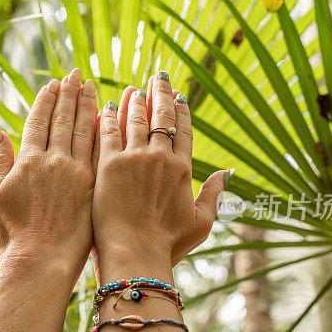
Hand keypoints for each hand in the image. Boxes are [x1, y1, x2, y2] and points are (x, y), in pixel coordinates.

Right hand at [0, 68, 97, 276]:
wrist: (39, 265)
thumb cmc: (9, 239)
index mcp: (27, 162)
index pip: (38, 122)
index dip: (46, 101)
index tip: (53, 84)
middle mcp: (54, 163)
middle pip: (64, 120)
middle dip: (70, 94)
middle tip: (76, 74)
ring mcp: (77, 175)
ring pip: (85, 131)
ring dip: (88, 106)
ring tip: (92, 87)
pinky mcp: (94, 189)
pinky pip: (101, 153)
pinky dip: (104, 132)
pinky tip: (109, 119)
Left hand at [92, 73, 231, 279]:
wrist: (136, 254)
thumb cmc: (167, 244)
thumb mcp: (201, 222)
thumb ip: (213, 195)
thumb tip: (226, 173)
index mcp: (183, 170)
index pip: (184, 131)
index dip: (181, 111)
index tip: (179, 96)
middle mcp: (160, 158)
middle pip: (161, 117)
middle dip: (160, 94)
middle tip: (157, 78)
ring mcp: (134, 159)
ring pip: (135, 120)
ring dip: (134, 101)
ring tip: (133, 89)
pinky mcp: (108, 165)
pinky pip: (108, 133)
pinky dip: (107, 118)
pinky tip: (104, 107)